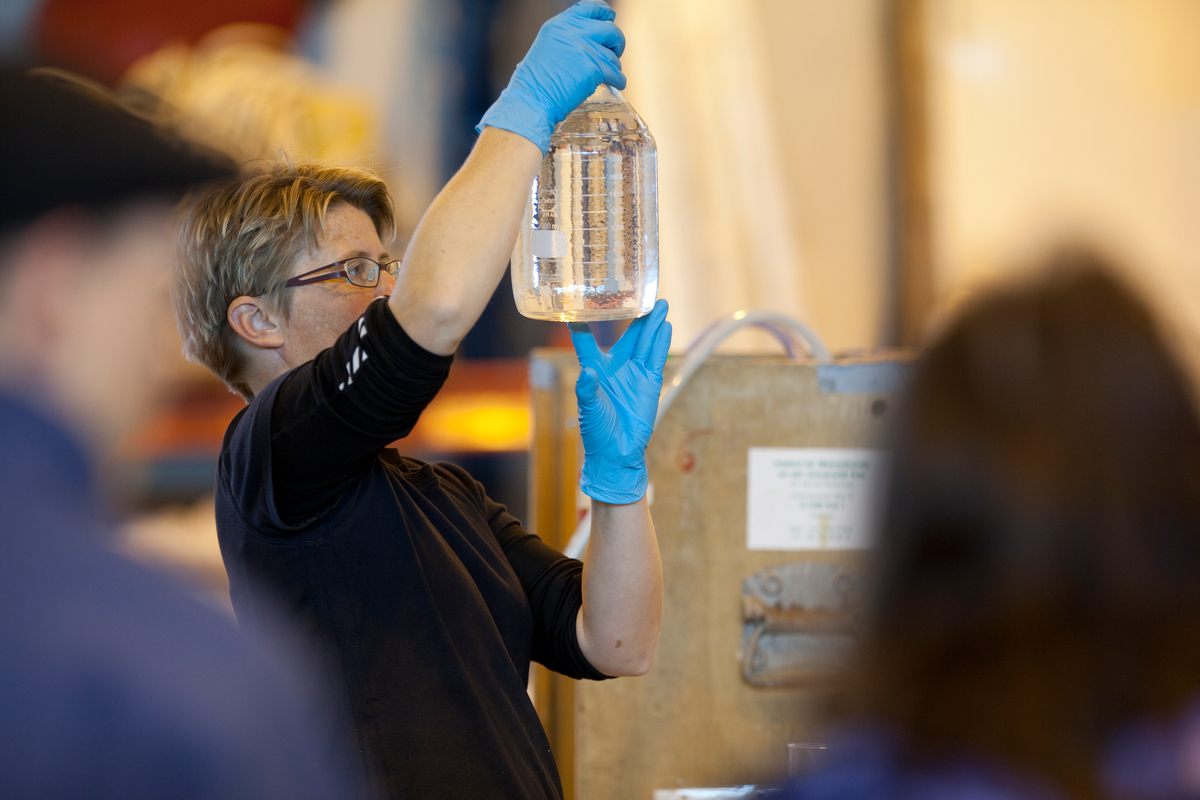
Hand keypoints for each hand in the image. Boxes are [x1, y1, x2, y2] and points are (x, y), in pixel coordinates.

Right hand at [477, 1, 625, 153]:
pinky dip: (619, 80)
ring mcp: (585, 49)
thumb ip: (568, 38)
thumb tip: (590, 41)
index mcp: (560, 24)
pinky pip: (615, 73)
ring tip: (611, 75)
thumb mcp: (548, 46)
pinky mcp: (593, 68)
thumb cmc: (536, 80)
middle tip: (615, 52)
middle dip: (617, 42)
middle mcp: (574, 32)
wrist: (533, 99)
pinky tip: (617, 84)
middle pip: (610, 30)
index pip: (589, 7)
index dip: (604, 12)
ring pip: (613, 56)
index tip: (610, 18)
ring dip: (614, 67)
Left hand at [571, 299, 670, 503]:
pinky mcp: (650, 383)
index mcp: (593, 369)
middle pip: (626, 335)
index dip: (583, 322)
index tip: (581, 299)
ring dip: (652, 324)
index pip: (586, 340)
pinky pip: (656, 358)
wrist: (617, 453)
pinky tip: (665, 326)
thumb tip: (587, 372)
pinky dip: (661, 342)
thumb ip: (586, 390)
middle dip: (635, 316)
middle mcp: (615, 366)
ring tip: (659, 304)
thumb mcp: (588, 410)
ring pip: (644, 342)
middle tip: (642, 294)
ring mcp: (634, 373)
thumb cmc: (596, 431)